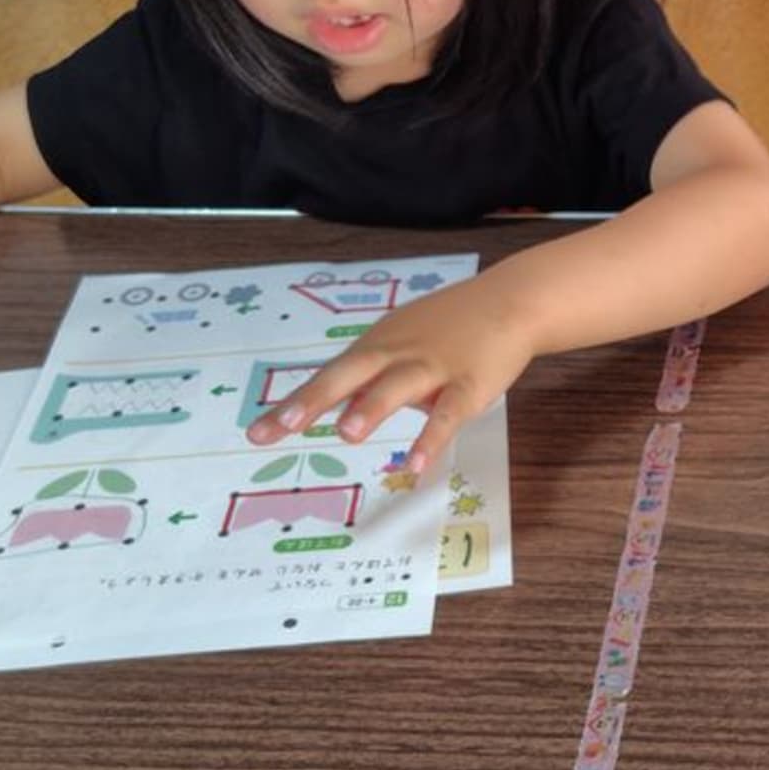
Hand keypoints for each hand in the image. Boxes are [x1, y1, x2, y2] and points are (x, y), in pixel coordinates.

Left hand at [244, 279, 531, 476]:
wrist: (511, 302)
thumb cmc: (451, 326)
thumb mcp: (403, 341)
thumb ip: (372, 374)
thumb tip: (337, 405)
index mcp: (379, 345)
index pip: (329, 376)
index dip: (295, 404)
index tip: (257, 432)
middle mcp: (398, 353)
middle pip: (351, 373)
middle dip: (316, 399)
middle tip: (282, 427)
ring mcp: (434, 368)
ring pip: (398, 386)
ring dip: (372, 407)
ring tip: (345, 434)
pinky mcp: (469, 384)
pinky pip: (448, 414)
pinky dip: (431, 439)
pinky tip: (415, 466)